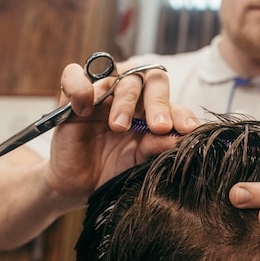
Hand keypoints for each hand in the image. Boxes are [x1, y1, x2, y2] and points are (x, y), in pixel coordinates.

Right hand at [50, 60, 199, 204]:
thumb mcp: (138, 160)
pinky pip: (74, 74)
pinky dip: (80, 86)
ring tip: (119, 127)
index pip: (171, 102)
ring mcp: (102, 93)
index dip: (181, 114)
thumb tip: (177, 139)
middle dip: (157, 101)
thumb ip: (156, 146)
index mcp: (150, 110)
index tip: (188, 129)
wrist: (79, 186)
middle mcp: (129, 96)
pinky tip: (84, 110)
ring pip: (118, 74)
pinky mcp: (72, 97)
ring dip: (124, 99)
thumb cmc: (113, 168)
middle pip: (149, 78)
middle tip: (159, 126)